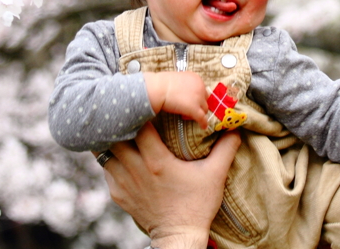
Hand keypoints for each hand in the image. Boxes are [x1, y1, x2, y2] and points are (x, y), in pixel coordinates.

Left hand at [103, 123, 240, 248]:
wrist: (179, 237)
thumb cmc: (197, 205)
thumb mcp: (215, 175)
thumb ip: (225, 148)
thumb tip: (234, 128)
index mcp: (157, 162)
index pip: (138, 127)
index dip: (140, 112)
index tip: (146, 104)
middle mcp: (136, 170)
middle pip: (114, 136)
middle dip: (120, 123)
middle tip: (129, 113)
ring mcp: (124, 183)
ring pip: (105, 153)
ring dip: (112, 140)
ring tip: (122, 130)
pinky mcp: (118, 195)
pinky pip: (107, 170)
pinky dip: (112, 159)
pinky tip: (123, 154)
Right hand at [143, 71, 209, 129]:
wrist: (158, 88)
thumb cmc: (162, 83)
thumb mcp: (178, 80)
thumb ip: (185, 85)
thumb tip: (184, 93)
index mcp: (196, 79)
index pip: (201, 90)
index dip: (195, 97)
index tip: (187, 100)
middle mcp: (200, 87)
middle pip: (204, 99)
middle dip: (197, 104)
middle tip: (186, 108)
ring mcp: (199, 99)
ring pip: (204, 109)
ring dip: (197, 112)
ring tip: (184, 114)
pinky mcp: (195, 110)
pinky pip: (203, 118)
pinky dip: (203, 123)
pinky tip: (203, 127)